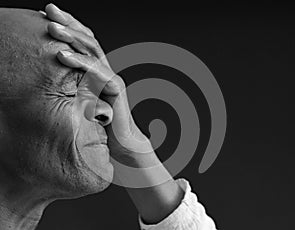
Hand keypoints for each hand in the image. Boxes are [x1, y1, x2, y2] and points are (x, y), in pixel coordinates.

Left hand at [44, 4, 152, 162]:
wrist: (124, 143)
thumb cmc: (102, 124)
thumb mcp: (83, 100)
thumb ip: (75, 85)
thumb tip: (52, 75)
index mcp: (96, 71)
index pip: (83, 44)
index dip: (69, 27)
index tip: (48, 16)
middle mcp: (105, 70)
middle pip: (88, 40)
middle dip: (69, 23)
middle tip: (49, 10)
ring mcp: (111, 77)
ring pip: (93, 50)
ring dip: (72, 37)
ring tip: (52, 27)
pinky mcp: (116, 88)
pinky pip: (97, 71)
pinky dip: (80, 62)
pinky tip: (62, 56)